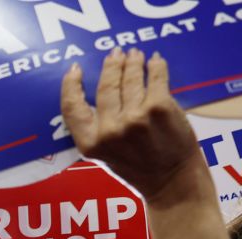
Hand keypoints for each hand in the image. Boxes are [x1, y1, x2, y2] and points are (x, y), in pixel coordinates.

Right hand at [61, 50, 201, 202]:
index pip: (71, 106)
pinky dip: (155, 66)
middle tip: (115, 54)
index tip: (74, 70)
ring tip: (135, 55)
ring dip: (133, 62)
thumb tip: (96, 94)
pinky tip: (154, 61)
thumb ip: (96, 128)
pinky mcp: (159, 107)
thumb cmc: (138, 168)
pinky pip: (154, 77)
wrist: (170, 181)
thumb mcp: (104, 154)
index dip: (71, 85)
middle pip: (105, 86)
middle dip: (111, 65)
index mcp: (90, 143)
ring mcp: (135, 118)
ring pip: (129, 79)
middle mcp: (110, 130)